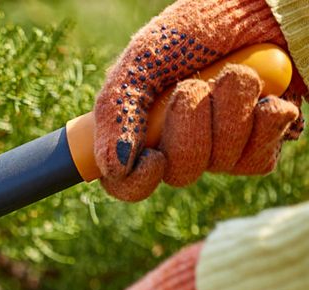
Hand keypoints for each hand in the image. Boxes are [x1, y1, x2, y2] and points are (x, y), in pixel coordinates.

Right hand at [97, 0, 304, 200]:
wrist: (261, 6)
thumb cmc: (196, 26)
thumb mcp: (143, 59)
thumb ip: (117, 111)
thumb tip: (113, 167)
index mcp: (144, 130)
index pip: (129, 184)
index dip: (138, 181)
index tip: (152, 157)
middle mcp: (183, 144)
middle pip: (180, 173)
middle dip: (190, 125)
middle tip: (194, 86)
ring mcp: (224, 146)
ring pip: (221, 162)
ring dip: (229, 110)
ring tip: (234, 75)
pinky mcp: (263, 142)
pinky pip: (257, 158)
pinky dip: (263, 120)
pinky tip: (264, 96)